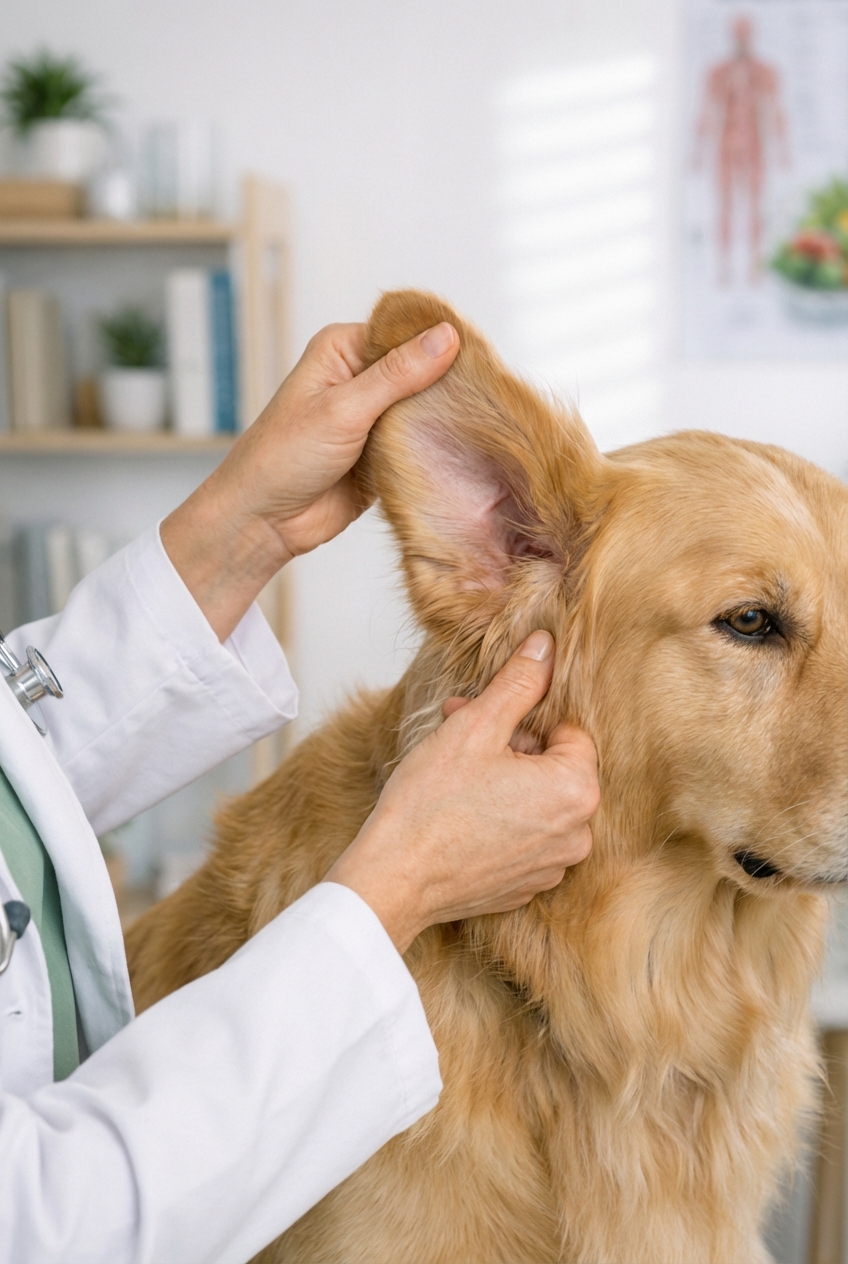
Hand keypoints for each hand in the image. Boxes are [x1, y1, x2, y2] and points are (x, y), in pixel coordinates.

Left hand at [161, 320, 458, 640]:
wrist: (265, 521)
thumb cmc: (284, 457)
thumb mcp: (344, 409)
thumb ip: (398, 375)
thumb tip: (447, 336)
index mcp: (343, 349)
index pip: (404, 331)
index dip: (441, 340)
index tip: (481, 355)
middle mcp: (360, 377)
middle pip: (421, 368)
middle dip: (448, 381)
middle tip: (488, 392)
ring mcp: (373, 416)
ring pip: (424, 406)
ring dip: (444, 416)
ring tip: (483, 420)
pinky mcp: (384, 453)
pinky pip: (420, 441)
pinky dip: (436, 445)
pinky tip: (463, 447)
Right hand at [324, 631, 598, 953]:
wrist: (394, 879)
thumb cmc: (431, 804)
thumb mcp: (475, 726)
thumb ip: (519, 683)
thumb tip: (546, 646)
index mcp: (576, 790)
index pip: (568, 731)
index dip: (522, 718)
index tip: (482, 720)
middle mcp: (577, 833)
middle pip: (552, 767)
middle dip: (509, 745)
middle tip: (460, 735)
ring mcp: (552, 865)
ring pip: (537, 802)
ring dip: (502, 780)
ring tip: (454, 773)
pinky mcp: (526, 885)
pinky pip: (523, 837)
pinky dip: (499, 820)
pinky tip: (459, 814)